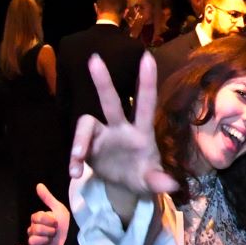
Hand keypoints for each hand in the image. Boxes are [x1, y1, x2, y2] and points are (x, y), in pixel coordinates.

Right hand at [17, 184, 68, 244]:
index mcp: (41, 221)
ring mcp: (38, 242)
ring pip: (32, 239)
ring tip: (53, 240)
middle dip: (47, 230)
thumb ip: (48, 198)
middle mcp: (38, 231)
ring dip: (44, 240)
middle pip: (33, 228)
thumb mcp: (59, 209)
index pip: (35, 217)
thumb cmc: (69, 224)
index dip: (46, 220)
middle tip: (56, 232)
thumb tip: (39, 185)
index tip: (56, 222)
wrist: (77, 241)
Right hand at [69, 52, 175, 196]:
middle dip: (103, 81)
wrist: (126, 187)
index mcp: (142, 131)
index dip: (147, 81)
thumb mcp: (152, 182)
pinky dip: (74, 160)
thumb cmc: (143, 176)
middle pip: (112, 101)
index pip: (146, 103)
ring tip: (77, 158)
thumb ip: (159, 182)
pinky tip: (75, 173)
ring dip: (80, 141)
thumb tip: (171, 186)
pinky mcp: (87, 147)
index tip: (147, 57)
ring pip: (86, 124)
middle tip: (94, 59)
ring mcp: (102, 135)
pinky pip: (77, 148)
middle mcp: (120, 127)